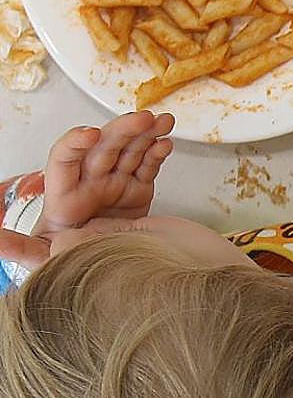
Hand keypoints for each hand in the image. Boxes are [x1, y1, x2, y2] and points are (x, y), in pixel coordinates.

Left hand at [11, 112, 174, 264]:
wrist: (116, 277)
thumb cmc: (75, 264)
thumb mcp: (45, 258)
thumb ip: (22, 249)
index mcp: (65, 195)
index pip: (64, 160)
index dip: (76, 143)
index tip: (92, 134)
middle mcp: (91, 184)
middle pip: (103, 147)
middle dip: (122, 130)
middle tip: (142, 120)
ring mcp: (116, 184)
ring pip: (129, 150)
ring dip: (145, 133)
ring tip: (162, 121)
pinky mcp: (139, 190)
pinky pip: (148, 165)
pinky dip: (158, 152)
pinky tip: (165, 143)